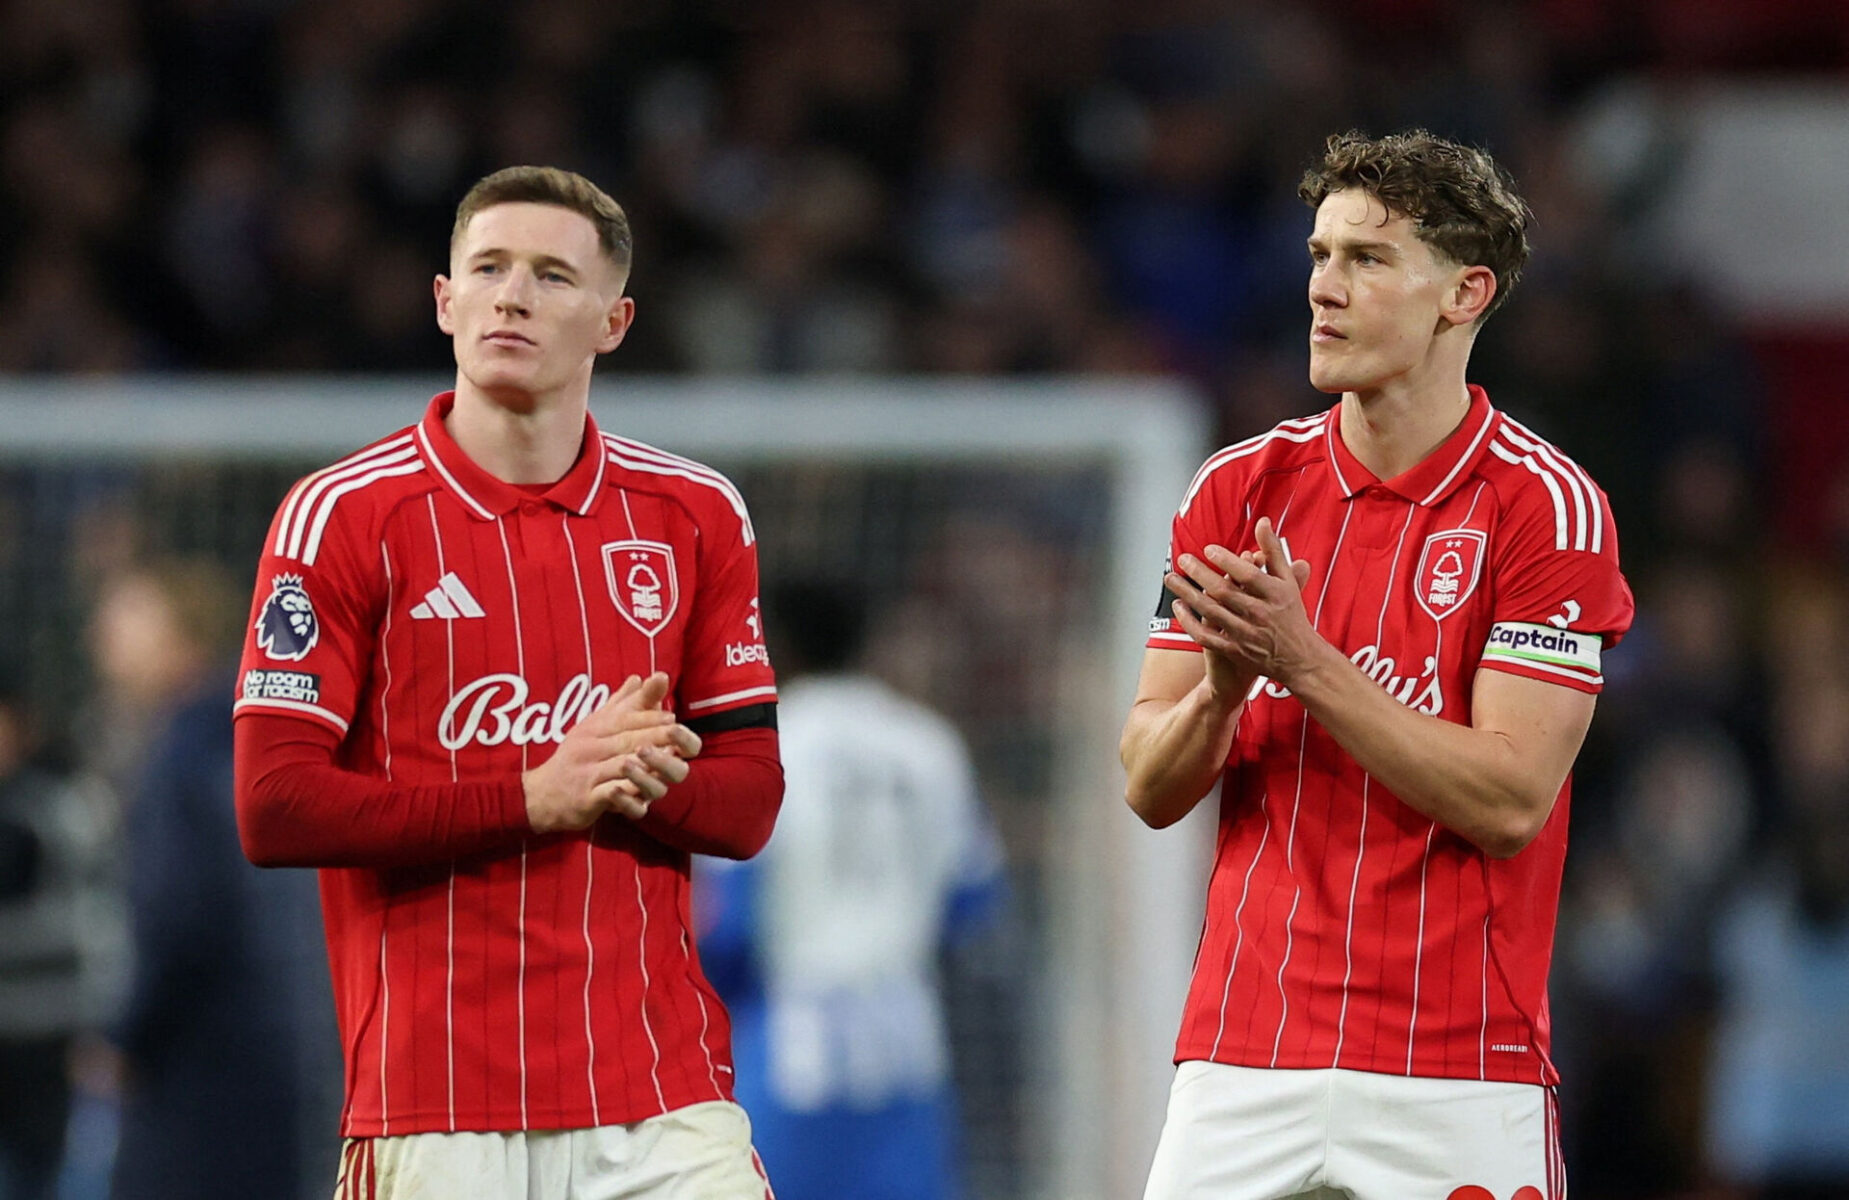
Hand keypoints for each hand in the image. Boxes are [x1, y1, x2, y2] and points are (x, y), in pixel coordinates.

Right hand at [521, 673, 702, 832]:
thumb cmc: (575, 758)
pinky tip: (644, 794)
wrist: (541, 794)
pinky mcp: (586, 799)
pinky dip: (627, 794)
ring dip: (646, 763)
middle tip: (677, 733)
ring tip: (668, 760)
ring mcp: (587, 774)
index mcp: (593, 730)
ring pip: (621, 765)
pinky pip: (610, 795)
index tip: (672, 717)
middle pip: (626, 739)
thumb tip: (638, 678)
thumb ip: (620, 705)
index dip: (648, 716)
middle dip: (654, 735)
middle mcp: (589, 749)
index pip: (623, 719)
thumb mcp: (594, 727)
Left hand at [1165, 517, 1317, 686]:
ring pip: (1211, 612)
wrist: (1298, 658)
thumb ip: (1274, 551)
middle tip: (1183, 559)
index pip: (1248, 575)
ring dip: (1188, 594)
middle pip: (1225, 592)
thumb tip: (1263, 522)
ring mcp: (1246, 634)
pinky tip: (1178, 606)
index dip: (1227, 561)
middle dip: (1200, 574)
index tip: (1209, 550)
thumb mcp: (1288, 581)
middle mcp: (1260, 614)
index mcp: (1276, 595)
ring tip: (1171, 578)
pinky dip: (1189, 622)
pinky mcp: (1235, 650)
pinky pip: (1206, 636)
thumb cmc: (1291, 614)